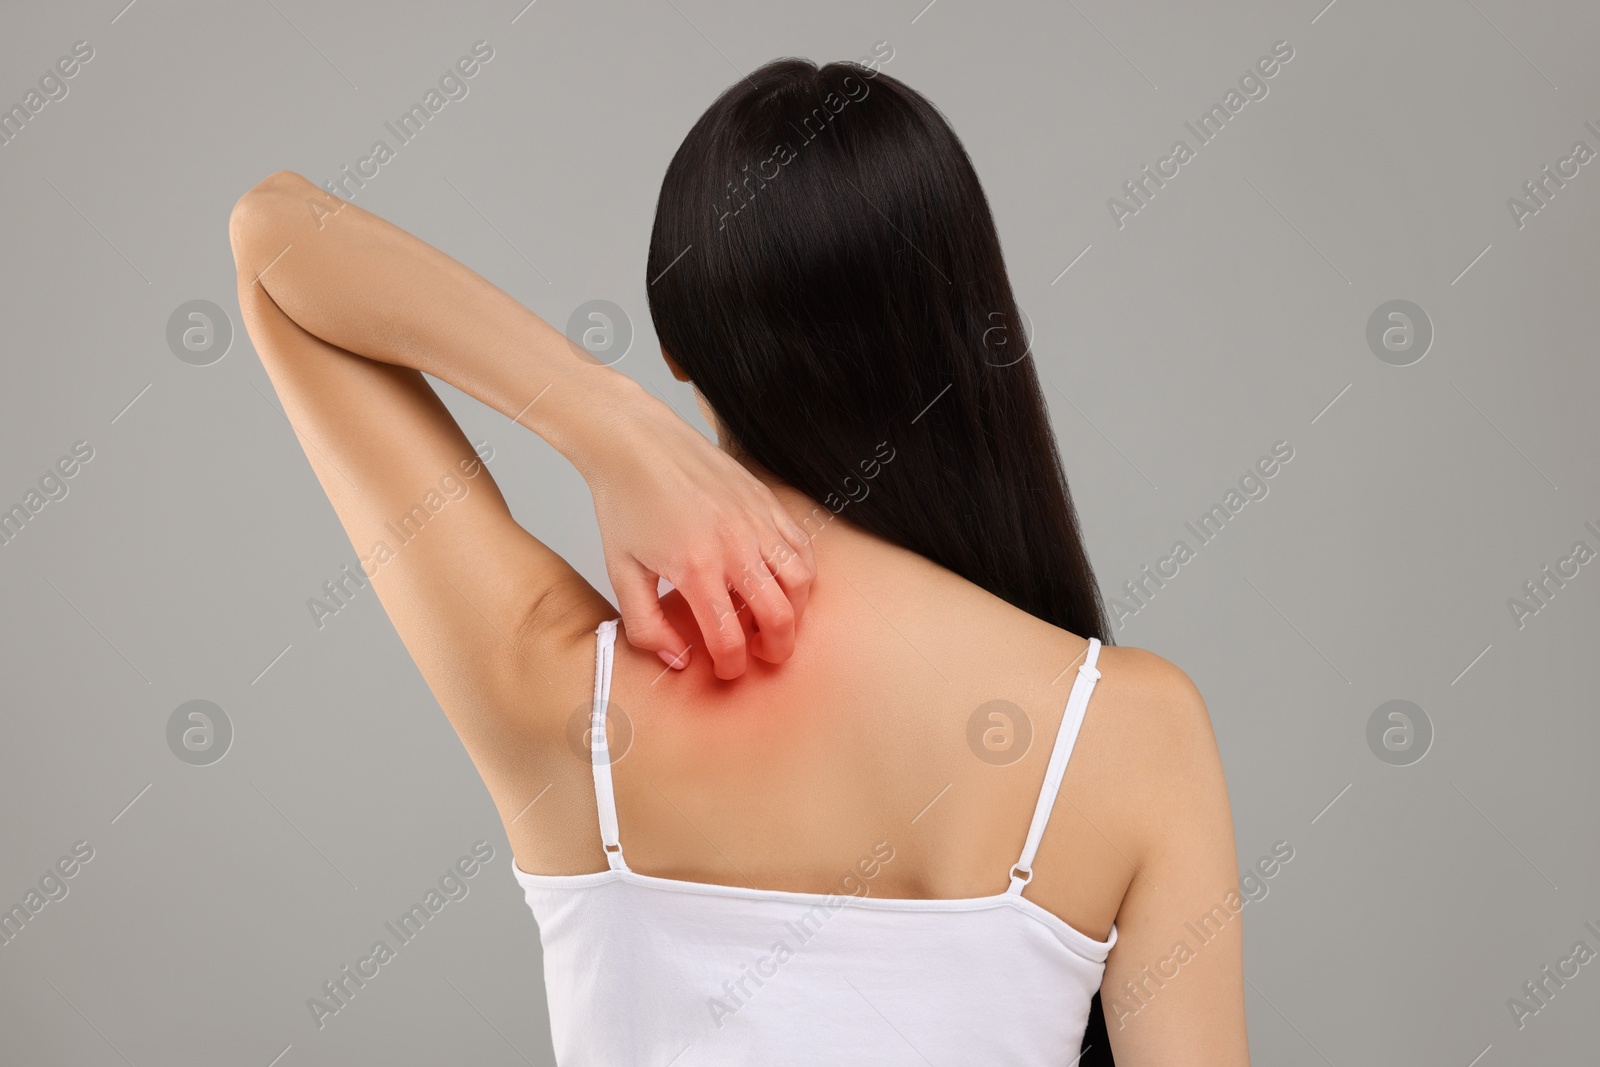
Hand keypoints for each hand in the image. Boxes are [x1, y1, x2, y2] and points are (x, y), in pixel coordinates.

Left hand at [573, 373, 816, 678]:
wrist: (636, 441)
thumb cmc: (626, 501)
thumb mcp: (621, 571)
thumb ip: (646, 624)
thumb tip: (678, 658)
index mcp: (696, 568)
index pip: (730, 639)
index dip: (732, 665)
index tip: (727, 670)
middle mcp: (735, 546)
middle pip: (780, 616)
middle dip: (777, 647)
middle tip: (765, 655)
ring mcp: (757, 521)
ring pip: (802, 582)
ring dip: (796, 611)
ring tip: (777, 620)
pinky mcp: (767, 502)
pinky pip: (803, 546)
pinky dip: (802, 573)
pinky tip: (783, 581)